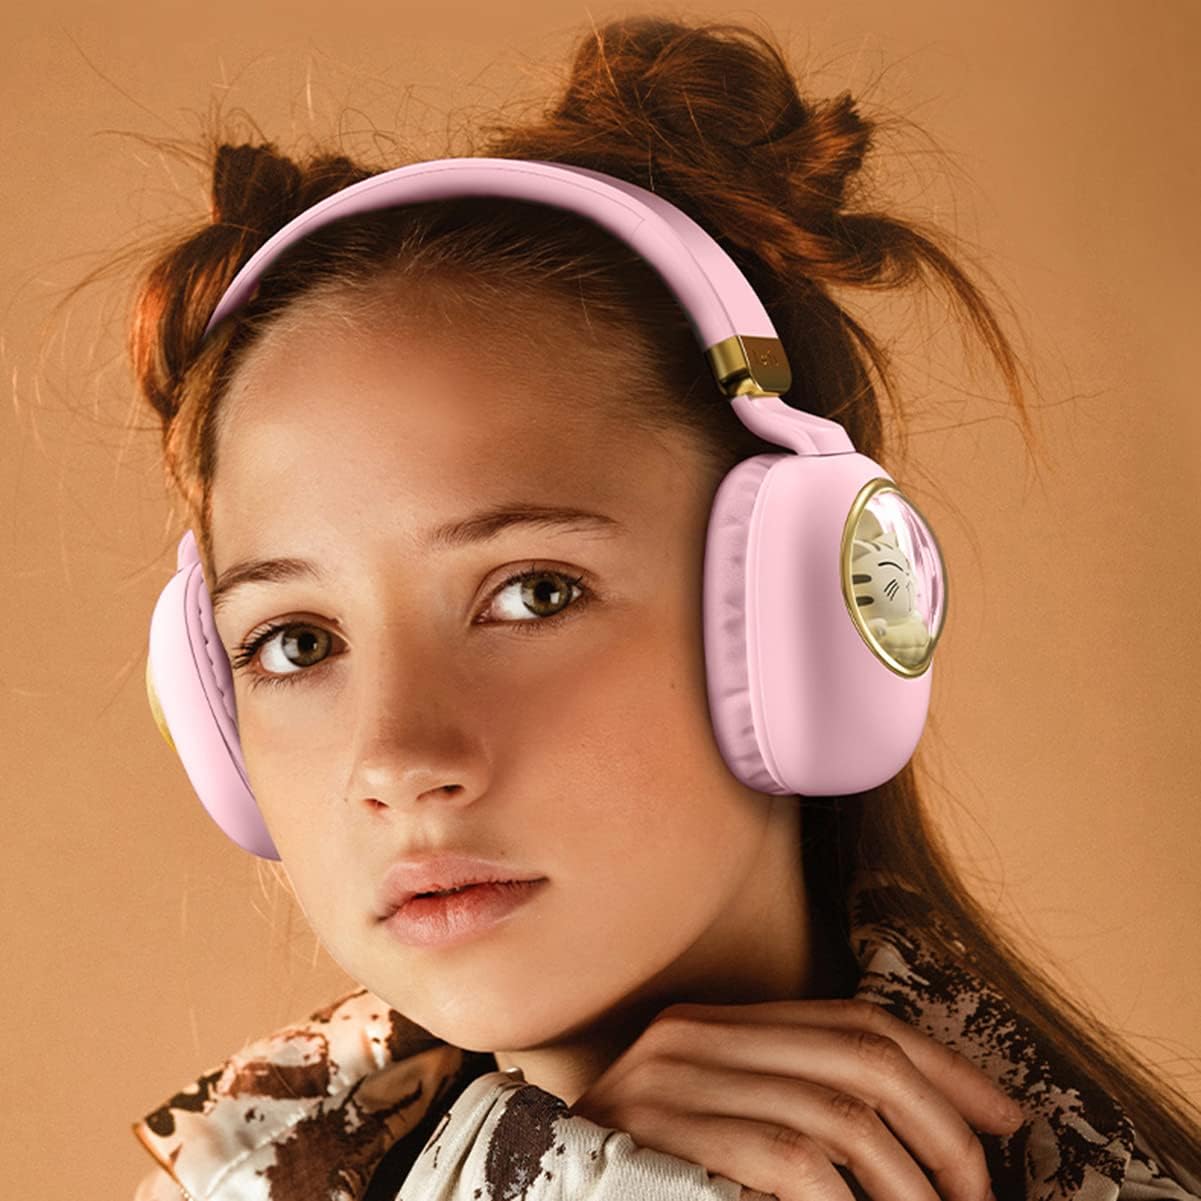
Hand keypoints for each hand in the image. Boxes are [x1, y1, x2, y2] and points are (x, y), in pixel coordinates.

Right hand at [567, 997, 1022, 1200]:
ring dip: (911, 1184)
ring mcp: (674, 1081)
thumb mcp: (731, 1130)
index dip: (943, 1067)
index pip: (855, 1020)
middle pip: (862, 1055)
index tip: (1005, 1119)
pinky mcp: (666, 1134)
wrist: (546, 1196)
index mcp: (717, 1023)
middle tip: (981, 1196)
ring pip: (843, 1113)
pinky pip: (794, 1160)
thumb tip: (933, 1127)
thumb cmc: (655, 1180)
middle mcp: (695, 1035)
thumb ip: (797, 1106)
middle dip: (944, 1131)